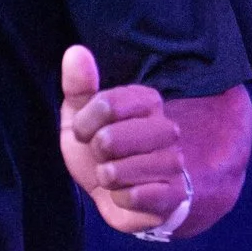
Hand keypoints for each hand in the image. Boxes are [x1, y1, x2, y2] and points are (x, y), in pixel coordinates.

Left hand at [60, 45, 192, 235]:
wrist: (118, 195)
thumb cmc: (101, 152)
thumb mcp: (81, 117)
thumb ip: (79, 86)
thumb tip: (75, 51)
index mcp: (147, 102)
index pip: (107, 104)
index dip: (84, 124)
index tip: (85, 132)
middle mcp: (167, 128)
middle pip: (109, 139)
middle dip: (96, 153)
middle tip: (104, 156)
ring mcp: (174, 163)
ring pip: (119, 171)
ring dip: (106, 178)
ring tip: (114, 176)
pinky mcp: (176, 195)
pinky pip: (135, 197)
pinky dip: (121, 199)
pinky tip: (127, 194)